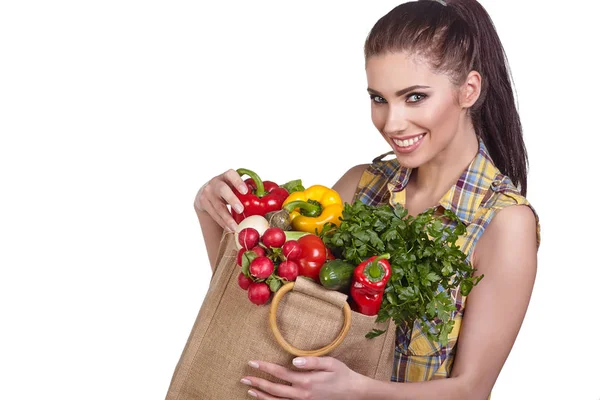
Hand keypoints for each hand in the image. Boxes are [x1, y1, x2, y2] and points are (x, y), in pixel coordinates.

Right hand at [194, 169, 247, 231]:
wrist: (206, 193)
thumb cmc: (228, 190)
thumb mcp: (234, 186)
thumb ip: (247, 189)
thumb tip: (264, 198)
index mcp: (226, 176)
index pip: (231, 175)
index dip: (238, 182)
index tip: (245, 191)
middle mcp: (215, 182)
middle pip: (222, 190)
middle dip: (232, 200)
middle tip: (240, 210)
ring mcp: (208, 193)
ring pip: (217, 206)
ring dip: (227, 218)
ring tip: (235, 227)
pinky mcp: (203, 203)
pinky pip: (214, 214)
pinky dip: (222, 222)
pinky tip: (229, 228)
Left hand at [241, 357, 367, 399]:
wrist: (353, 393)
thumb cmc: (342, 374)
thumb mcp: (330, 363)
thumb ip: (312, 361)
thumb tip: (294, 360)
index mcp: (306, 381)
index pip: (280, 373)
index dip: (265, 367)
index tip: (252, 362)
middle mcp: (301, 394)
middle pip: (274, 389)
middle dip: (257, 383)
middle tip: (243, 378)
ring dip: (261, 397)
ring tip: (249, 391)